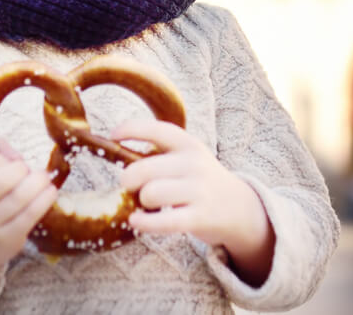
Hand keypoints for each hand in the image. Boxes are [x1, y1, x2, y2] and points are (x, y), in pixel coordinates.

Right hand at [0, 140, 56, 293]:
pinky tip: (49, 192)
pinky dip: (44, 200)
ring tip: (44, 178)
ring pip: (17, 198)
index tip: (9, 162)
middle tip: (31, 170)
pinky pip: (29, 216)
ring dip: (37, 183)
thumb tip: (5, 143)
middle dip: (21, 170)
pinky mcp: (4, 241)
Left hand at [112, 119, 275, 286]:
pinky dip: (144, 223)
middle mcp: (194, 164)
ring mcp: (199, 190)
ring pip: (150, 194)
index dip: (131, 129)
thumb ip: (159, 155)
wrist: (240, 208)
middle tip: (128, 185)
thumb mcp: (188, 158)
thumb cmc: (200, 181)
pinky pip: (163, 221)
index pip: (156, 130)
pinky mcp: (200, 217)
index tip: (113, 135)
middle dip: (128, 179)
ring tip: (147, 203)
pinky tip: (135, 221)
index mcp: (188, 144)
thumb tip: (116, 153)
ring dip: (141, 201)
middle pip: (143, 169)